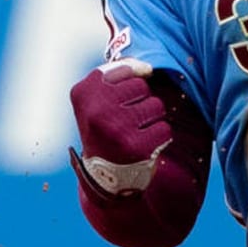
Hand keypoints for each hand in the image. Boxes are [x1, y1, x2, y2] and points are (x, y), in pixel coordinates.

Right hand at [69, 58, 180, 196]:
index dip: (127, 85)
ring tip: (134, 132)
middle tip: (125, 121)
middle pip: (142, 86)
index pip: (125, 69)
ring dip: (151, 119)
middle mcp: (96, 109)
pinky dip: (159, 137)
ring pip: (156, 105)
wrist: (104, 178)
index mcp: (83, 92)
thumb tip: (147, 68)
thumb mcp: (97, 98)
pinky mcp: (136, 147)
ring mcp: (116, 128)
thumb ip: (118, 73)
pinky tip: (142, 146)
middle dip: (140, 102)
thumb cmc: (106, 128)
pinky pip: (165, 128)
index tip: (118, 102)